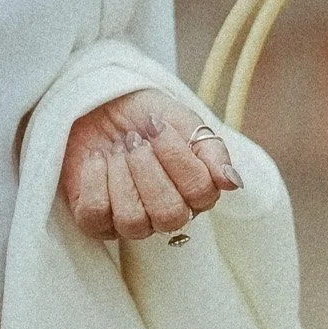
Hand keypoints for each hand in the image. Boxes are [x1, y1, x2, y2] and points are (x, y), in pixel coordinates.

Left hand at [60, 89, 239, 241]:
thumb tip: (232, 182)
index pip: (200, 193)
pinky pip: (96, 218)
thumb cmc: (148, 118)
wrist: (102, 106)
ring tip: (117, 151)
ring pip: (133, 222)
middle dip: (148, 172)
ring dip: (121, 178)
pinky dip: (95, 182)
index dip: (178, 159)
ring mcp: (133, 222)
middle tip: (134, 141)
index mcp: (198, 193)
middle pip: (169, 215)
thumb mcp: (185, 122)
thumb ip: (212, 151)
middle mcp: (169, 214)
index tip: (158, 125)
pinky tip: (97, 158)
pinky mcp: (97, 221)